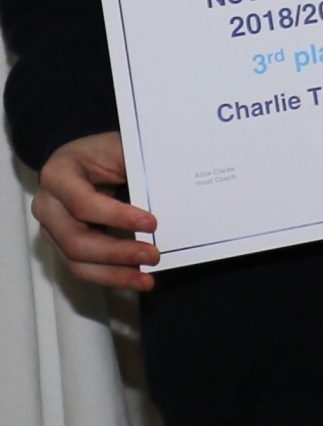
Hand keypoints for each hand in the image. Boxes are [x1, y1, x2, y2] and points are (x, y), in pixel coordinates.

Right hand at [33, 133, 157, 290]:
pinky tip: (135, 278)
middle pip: (76, 241)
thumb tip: (172, 185)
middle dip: (117, 252)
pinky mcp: (62, 246)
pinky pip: (83, 269)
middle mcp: (47, 207)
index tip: (151, 222)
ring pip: (77, 262)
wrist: (81, 159)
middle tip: (153, 255)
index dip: (116, 216)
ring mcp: (51, 231)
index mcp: (58, 175)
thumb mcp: (117, 147)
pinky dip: (110, 276)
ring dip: (115, 274)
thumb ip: (135, 166)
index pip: (83, 203)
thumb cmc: (102, 151)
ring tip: (147, 279)